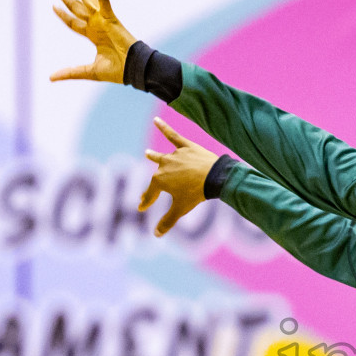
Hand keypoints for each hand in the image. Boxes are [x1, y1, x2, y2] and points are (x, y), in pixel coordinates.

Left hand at [48, 0, 137, 83]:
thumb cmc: (117, 71)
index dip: (63, 15)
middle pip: (75, 4)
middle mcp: (95, 23)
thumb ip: (70, 72)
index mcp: (93, 35)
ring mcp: (102, 18)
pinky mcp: (110, 16)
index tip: (53, 6)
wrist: (134, 69)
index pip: (73, 22)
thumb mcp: (89, 71)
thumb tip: (51, 78)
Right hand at [140, 117, 219, 235]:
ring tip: (148, 153)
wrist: (214, 177)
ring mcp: (174, 155)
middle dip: (151, 186)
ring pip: (161, 156)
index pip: (150, 193)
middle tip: (146, 193)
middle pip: (155, 176)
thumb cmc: (196, 194)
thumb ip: (167, 221)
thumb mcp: (181, 209)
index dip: (146, 201)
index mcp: (159, 180)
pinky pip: (173, 135)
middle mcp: (163, 165)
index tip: (142, 207)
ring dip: (154, 156)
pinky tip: (156, 120)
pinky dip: (164, 127)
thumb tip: (155, 235)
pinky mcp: (185, 146)